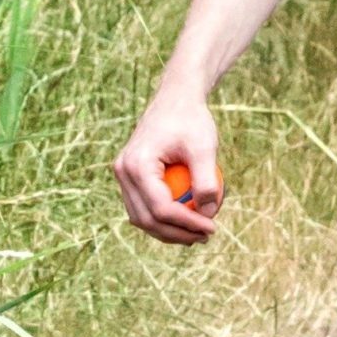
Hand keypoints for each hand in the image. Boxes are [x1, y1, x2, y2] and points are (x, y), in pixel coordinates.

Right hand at [114, 86, 223, 244]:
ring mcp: (123, 175)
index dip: (187, 225)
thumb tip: (209, 215)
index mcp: (137, 165)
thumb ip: (207, 181)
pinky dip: (163, 220)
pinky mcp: (130, 177)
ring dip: (168, 232)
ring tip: (197, 234)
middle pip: (147, 219)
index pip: (161, 208)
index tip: (213, 228)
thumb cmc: (191, 120)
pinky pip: (144, 208)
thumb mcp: (204, 148)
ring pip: (142, 218)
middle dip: (177, 235)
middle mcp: (123, 171)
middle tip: (206, 236)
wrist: (175, 100)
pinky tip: (187, 224)